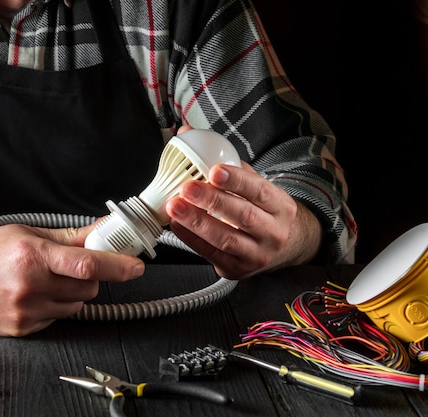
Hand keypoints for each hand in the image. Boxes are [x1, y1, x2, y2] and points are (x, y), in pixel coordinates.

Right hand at [0, 203, 144, 335]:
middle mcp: (27, 286)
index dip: (117, 265)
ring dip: (70, 293)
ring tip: (43, 280)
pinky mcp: (17, 329)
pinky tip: (30, 295)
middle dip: (88, 276)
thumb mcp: (25, 233)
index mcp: (30, 255)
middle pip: (86, 287)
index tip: (134, 266)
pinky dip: (52, 307)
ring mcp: (22, 312)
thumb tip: (102, 229)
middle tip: (70, 266)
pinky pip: (55, 319)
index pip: (86, 264)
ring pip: (74, 306)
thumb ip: (69, 237)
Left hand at [165, 139, 321, 278]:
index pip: (260, 191)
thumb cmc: (262, 211)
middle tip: (188, 188)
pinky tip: (177, 225)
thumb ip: (226, 163)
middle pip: (242, 216)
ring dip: (197, 222)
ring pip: (227, 239)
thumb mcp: (255, 186)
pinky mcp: (238, 270)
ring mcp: (257, 254)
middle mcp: (273, 232)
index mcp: (280, 206)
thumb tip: (188, 134)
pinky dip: (192, 239)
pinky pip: (212, 255)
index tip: (214, 171)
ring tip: (175, 207)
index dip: (237, 181)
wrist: (283, 248)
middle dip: (212, 201)